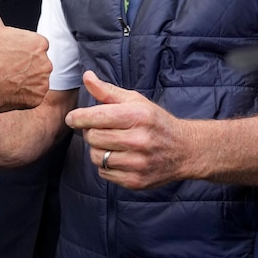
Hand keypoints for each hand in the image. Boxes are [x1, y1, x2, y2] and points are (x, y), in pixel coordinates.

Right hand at [0, 10, 49, 111]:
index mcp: (39, 43)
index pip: (35, 44)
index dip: (20, 48)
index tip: (10, 52)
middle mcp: (46, 63)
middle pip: (37, 62)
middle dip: (25, 64)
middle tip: (7, 66)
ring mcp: (42, 83)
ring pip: (36, 79)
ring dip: (25, 79)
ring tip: (6, 78)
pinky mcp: (36, 99)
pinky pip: (32, 95)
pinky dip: (22, 94)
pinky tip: (9, 89)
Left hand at [65, 71, 186, 189]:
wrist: (185, 150)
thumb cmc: (155, 121)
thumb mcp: (135, 101)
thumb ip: (107, 91)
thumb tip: (87, 76)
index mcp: (137, 116)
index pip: (96, 116)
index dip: (78, 117)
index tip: (72, 118)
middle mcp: (138, 140)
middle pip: (93, 137)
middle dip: (91, 132)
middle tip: (101, 130)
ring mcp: (138, 163)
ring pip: (96, 157)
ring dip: (98, 149)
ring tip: (111, 143)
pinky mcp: (136, 181)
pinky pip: (104, 173)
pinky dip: (106, 165)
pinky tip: (119, 157)